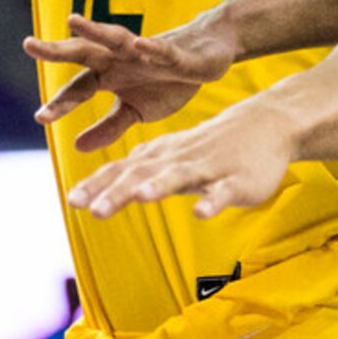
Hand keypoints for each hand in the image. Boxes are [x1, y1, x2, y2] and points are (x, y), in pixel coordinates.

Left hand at [27, 11, 241, 150]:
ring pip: (115, 37)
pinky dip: (151, 48)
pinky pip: (161, 50)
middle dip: (58, 50)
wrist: (208, 56)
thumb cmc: (168, 80)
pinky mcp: (174, 52)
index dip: (60, 103)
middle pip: (84, 52)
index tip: (40, 118)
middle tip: (28, 44)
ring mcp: (145, 51)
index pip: (78, 89)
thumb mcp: (135, 111)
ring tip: (74, 21)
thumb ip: (108, 127)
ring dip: (95, 29)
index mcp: (109, 76)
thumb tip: (76, 147)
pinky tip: (141, 44)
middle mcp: (120, 58)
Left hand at [65, 94, 295, 219]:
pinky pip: (223, 192)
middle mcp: (178, 159)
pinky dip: (212, 202)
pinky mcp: (237, 179)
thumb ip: (138, 171)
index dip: (98, 185)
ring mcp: (208, 168)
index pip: (122, 170)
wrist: (265, 124)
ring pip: (180, 176)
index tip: (72, 201)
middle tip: (92, 210)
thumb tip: (100, 188)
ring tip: (141, 197)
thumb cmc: (211, 146)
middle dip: (117, 192)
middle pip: (143, 175)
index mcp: (161, 155)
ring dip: (160, 186)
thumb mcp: (171, 156)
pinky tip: (201, 214)